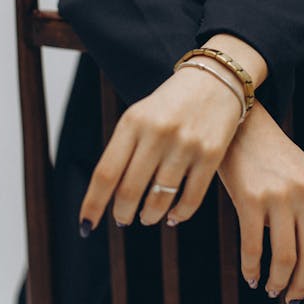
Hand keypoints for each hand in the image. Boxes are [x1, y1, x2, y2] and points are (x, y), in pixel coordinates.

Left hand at [78, 33, 266, 231]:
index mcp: (133, 121)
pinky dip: (179, 214)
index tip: (86, 226)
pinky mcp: (211, 154)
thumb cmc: (172, 103)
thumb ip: (124, 149)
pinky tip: (173, 216)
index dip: (93, 204)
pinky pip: (191, 198)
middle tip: (123, 220)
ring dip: (149, 216)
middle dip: (122, 214)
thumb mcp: (140, 115)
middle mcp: (158, 132)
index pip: (106, 173)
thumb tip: (110, 195)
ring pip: (160, 199)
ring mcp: (186, 144)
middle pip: (130, 190)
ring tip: (147, 217)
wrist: (216, 78)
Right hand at [217, 100, 303, 303]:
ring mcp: (280, 195)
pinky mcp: (250, 198)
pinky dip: (252, 268)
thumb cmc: (273, 158)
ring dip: (279, 282)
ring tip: (271, 289)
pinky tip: (251, 276)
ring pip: (285, 257)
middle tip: (292, 299)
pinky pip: (253, 247)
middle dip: (303, 286)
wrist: (243, 127)